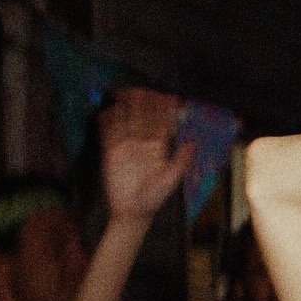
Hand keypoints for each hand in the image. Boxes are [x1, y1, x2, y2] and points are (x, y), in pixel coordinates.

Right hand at [100, 87, 193, 222]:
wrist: (133, 211)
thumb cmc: (154, 197)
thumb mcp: (171, 179)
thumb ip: (181, 160)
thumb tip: (193, 142)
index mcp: (158, 148)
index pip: (162, 123)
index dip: (165, 110)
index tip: (170, 97)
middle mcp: (142, 143)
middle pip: (143, 117)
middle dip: (143, 103)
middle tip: (143, 89)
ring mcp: (126, 146)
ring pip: (125, 121)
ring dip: (125, 108)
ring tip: (124, 93)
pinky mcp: (111, 153)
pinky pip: (108, 134)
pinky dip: (107, 123)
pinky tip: (107, 112)